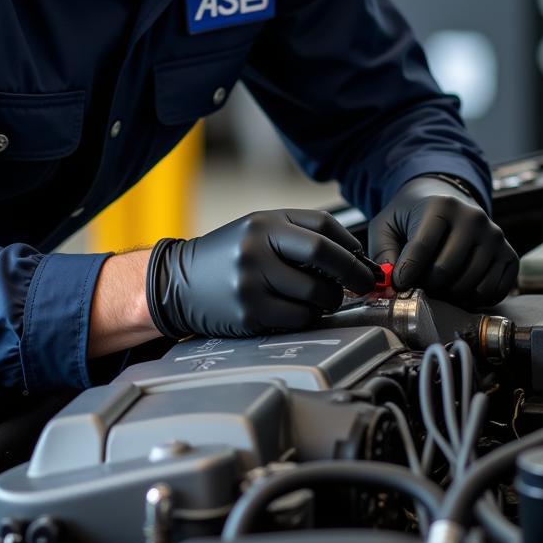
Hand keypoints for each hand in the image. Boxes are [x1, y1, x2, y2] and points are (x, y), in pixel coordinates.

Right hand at [146, 209, 376, 338]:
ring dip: (328, 299)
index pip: (322, 228)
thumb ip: (300, 233)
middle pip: (324, 256)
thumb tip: (352, 254)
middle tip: (362, 283)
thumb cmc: (228, 254)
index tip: (364, 262)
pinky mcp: (250, 313)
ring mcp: (252, 282)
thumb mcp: (258, 228)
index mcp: (263, 223)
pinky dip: (307, 317)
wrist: (178, 283)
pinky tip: (295, 310)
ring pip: (315, 293)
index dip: (351, 246)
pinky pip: (298, 319)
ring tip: (319, 297)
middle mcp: (256, 248)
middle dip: (351, 273)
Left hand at [369, 176, 517, 305]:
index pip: (422, 247)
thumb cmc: (411, 218)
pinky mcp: (509, 254)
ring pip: (469, 284)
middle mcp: (473, 218)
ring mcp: (495, 236)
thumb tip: (391, 284)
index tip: (400, 283)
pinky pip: (492, 291)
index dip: (407, 273)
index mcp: (441, 206)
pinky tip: (459, 287)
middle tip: (420, 282)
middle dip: (427, 284)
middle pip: (446, 270)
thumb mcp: (386, 225)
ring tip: (438, 283)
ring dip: (449, 294)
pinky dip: (473, 299)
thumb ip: (383, 252)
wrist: (444, 203)